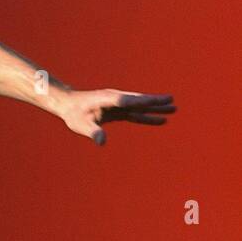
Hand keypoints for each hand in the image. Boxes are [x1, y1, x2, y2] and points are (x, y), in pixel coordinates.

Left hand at [55, 89, 175, 144]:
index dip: (146, 100)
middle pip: (139, 101)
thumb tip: (102, 142)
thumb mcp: (80, 125)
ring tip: (174, 109)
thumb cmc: (73, 114)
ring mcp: (118, 104)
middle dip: (155, 101)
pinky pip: (135, 113)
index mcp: (109, 99)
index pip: (131, 100)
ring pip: (140, 106)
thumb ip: (92, 132)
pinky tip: (160, 119)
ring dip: (155, 108)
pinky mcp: (117, 110)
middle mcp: (116, 99)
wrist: (67, 105)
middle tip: (172, 101)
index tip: (162, 99)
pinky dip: (147, 116)